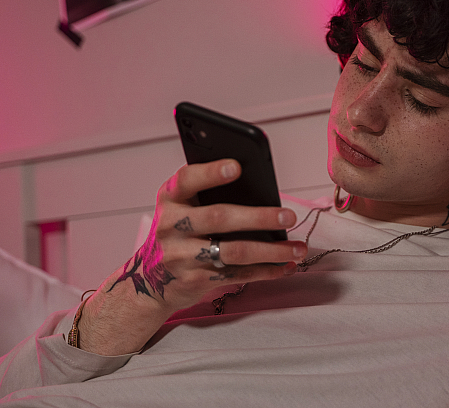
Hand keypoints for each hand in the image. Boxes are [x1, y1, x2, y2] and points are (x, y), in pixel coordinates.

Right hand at [78, 159, 306, 354]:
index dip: (211, 173)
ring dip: (272, 250)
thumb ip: (208, 195)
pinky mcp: (194, 280)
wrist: (150, 282)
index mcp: (169, 198)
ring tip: (298, 247)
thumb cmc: (180, 232)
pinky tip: (286, 266)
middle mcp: (170, 226)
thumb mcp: (182, 208)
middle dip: (258, 217)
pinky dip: (266, 271)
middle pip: (219, 218)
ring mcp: (181, 256)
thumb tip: (262, 190)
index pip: (187, 180)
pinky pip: (237, 275)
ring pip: (234, 252)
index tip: (237, 167)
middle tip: (289, 217)